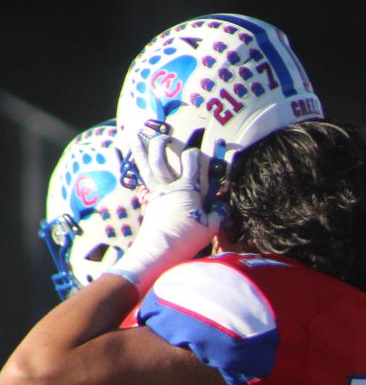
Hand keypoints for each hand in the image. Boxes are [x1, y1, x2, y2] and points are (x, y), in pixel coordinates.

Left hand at [106, 132, 223, 291]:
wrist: (158, 252)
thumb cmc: (186, 239)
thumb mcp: (211, 227)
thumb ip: (219, 212)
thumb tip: (224, 204)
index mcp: (187, 189)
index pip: (191, 161)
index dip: (195, 153)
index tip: (200, 154)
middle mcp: (169, 186)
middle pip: (162, 157)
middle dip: (163, 143)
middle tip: (165, 136)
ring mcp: (155, 193)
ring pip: (146, 164)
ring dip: (140, 147)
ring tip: (134, 132)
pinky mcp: (148, 201)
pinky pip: (139, 178)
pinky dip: (130, 164)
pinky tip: (122, 155)